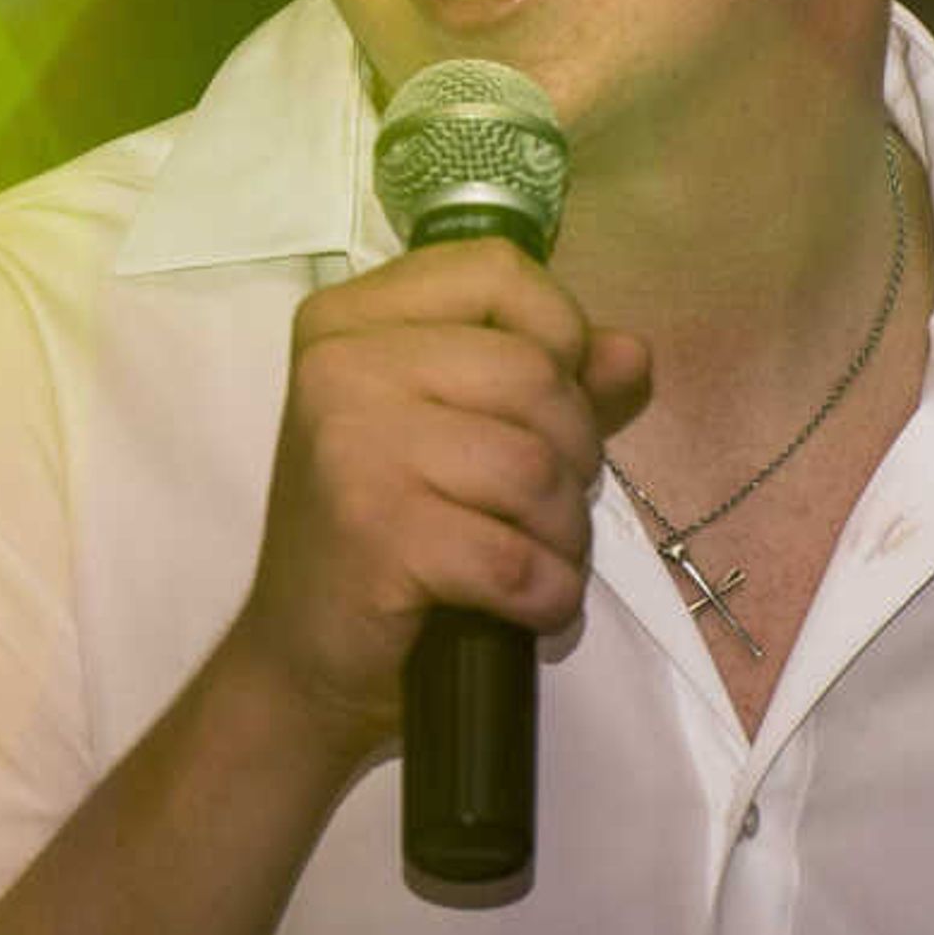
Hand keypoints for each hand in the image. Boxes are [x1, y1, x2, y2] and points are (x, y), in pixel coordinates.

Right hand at [226, 241, 652, 758]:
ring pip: (538, 467)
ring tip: (525, 564)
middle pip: (536, 373)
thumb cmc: (385, 538)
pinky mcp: (375, 532)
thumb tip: (630, 354)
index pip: (501, 274)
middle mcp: (339, 365)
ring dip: (562, 537)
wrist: (302, 660)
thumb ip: (552, 383)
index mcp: (350, 320)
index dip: (558, 339)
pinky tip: (520, 610)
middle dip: (572, 458)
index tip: (538, 410)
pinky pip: (521, 557)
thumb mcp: (460, 437)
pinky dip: (547, 598)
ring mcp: (350, 445)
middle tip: (532, 512)